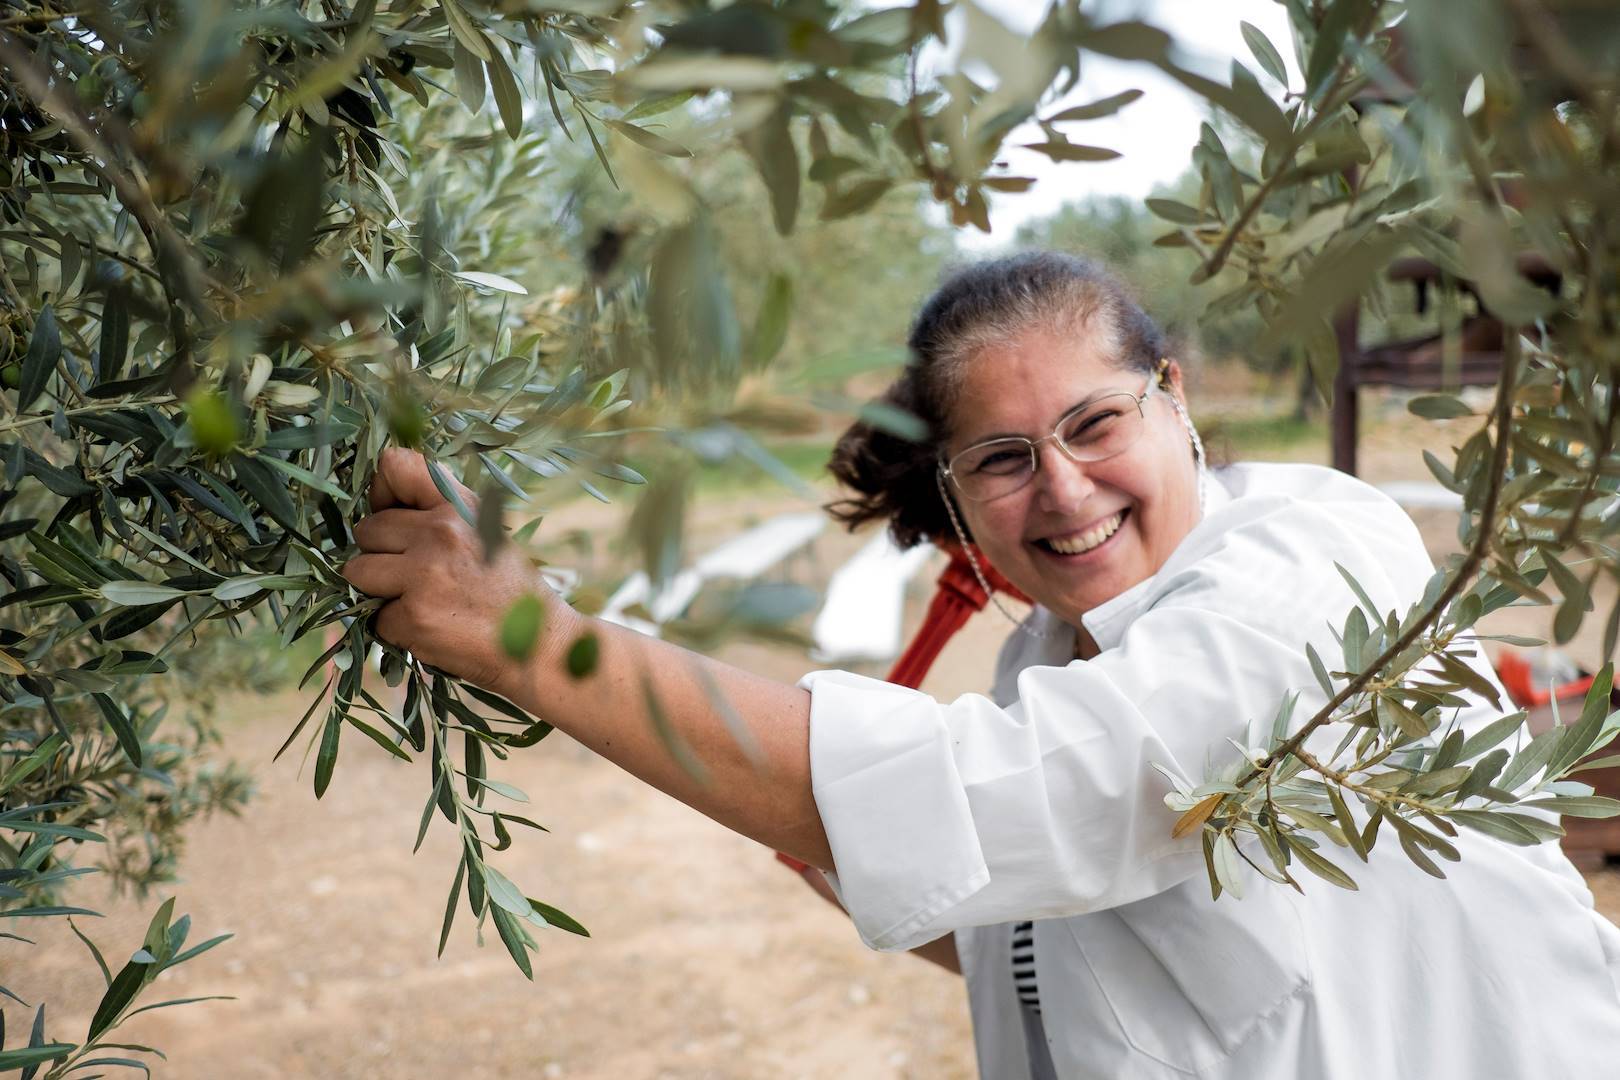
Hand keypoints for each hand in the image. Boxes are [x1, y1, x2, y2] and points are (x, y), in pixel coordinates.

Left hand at [341, 447, 564, 692]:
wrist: (541, 647)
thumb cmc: (511, 591)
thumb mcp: (488, 532)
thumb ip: (441, 513)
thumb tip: (381, 505)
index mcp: (460, 506)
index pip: (395, 467)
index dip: (383, 491)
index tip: (394, 513)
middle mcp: (440, 532)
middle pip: (368, 528)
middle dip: (381, 553)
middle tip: (418, 574)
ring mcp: (423, 574)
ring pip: (357, 570)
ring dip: (377, 589)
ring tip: (418, 599)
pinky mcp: (412, 616)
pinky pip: (374, 617)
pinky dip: (395, 627)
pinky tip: (430, 628)